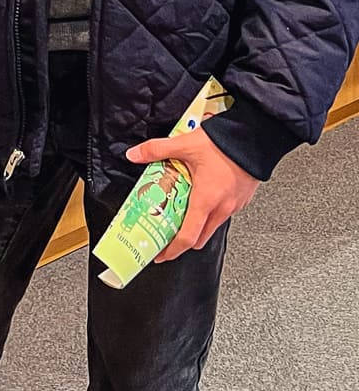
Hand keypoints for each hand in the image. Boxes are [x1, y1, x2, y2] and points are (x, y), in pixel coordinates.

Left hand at [124, 124, 258, 261]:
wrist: (255, 136)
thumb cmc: (226, 143)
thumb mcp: (185, 144)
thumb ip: (157, 149)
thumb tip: (135, 154)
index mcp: (205, 201)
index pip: (187, 237)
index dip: (172, 250)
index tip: (161, 255)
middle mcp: (222, 208)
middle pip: (200, 236)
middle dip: (182, 240)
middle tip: (167, 234)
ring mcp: (234, 204)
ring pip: (212, 225)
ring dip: (197, 224)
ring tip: (182, 212)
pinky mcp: (242, 198)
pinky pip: (224, 212)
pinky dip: (211, 211)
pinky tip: (202, 196)